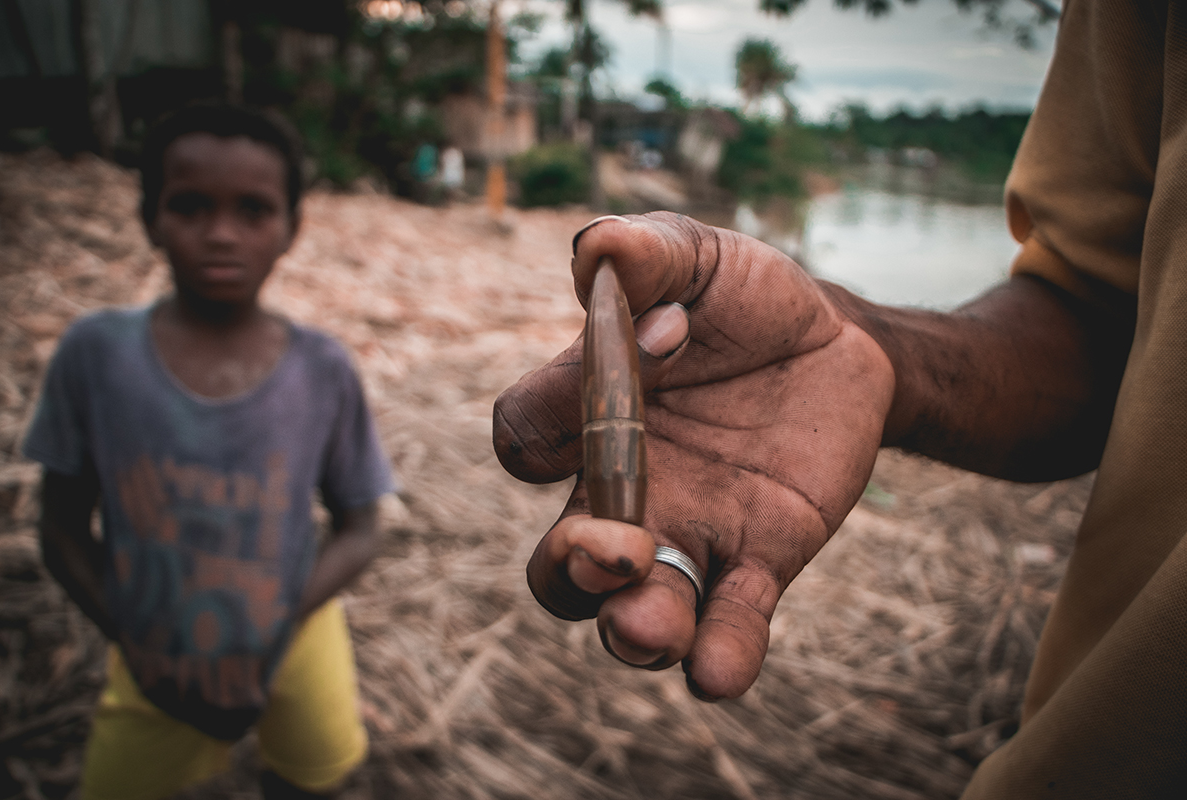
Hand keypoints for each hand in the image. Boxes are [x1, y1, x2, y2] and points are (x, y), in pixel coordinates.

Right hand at [494, 213, 894, 699]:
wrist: (837, 341)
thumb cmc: (742, 298)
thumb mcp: (698, 257)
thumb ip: (646, 251)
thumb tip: (600, 252)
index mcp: (588, 415)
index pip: (527, 437)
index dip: (556, 410)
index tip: (652, 338)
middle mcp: (623, 490)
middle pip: (561, 563)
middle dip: (571, 570)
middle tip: (613, 550)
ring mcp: (690, 531)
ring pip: (632, 610)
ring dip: (631, 628)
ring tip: (649, 628)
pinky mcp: (759, 558)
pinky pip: (728, 620)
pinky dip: (720, 653)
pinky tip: (719, 670)